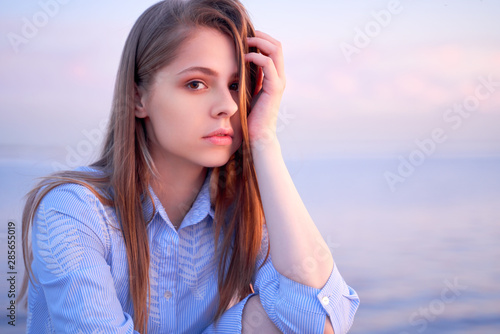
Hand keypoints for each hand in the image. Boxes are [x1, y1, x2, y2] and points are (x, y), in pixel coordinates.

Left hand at [245, 31, 285, 145]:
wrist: (257, 135)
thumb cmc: (249, 116)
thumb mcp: (246, 92)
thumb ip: (246, 78)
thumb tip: (234, 64)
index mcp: (274, 77)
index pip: (273, 49)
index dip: (261, 39)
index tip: (244, 37)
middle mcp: (279, 77)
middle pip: (276, 45)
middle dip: (261, 36)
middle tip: (245, 34)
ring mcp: (278, 82)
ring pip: (275, 50)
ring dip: (259, 42)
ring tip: (245, 42)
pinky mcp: (274, 88)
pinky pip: (268, 64)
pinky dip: (257, 57)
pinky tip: (244, 57)